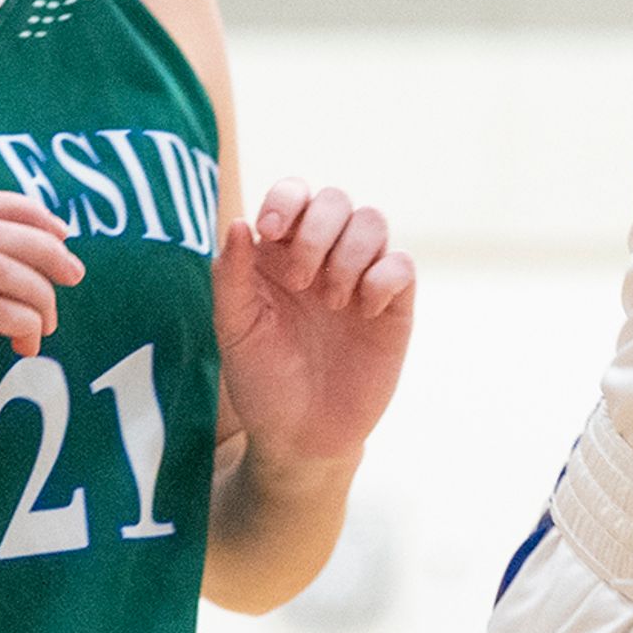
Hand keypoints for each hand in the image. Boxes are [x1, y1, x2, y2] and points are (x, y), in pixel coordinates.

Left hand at [214, 181, 414, 473]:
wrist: (301, 438)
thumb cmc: (262, 382)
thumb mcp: (234, 331)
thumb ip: (231, 277)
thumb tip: (237, 222)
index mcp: (280, 254)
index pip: (293, 194)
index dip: (287, 199)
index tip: (271, 232)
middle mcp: (323, 257)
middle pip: (336, 199)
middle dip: (317, 231)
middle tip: (301, 282)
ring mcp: (361, 278)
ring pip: (372, 220)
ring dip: (350, 253)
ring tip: (333, 301)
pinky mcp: (393, 305)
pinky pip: (402, 264)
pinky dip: (383, 278)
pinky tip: (364, 313)